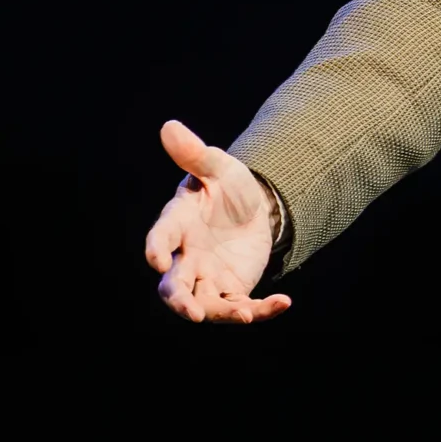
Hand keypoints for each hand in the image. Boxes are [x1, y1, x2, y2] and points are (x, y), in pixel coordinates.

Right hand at [144, 120, 291, 322]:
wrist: (254, 207)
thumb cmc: (227, 185)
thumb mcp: (219, 166)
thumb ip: (196, 154)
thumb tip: (169, 126)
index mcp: (178, 224)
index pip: (160, 237)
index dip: (156, 248)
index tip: (156, 259)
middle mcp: (187, 256)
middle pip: (174, 286)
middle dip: (180, 300)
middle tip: (192, 312)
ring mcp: (208, 276)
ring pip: (206, 303)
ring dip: (221, 312)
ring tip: (245, 315)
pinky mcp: (232, 288)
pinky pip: (243, 304)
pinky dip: (262, 309)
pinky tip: (284, 302)